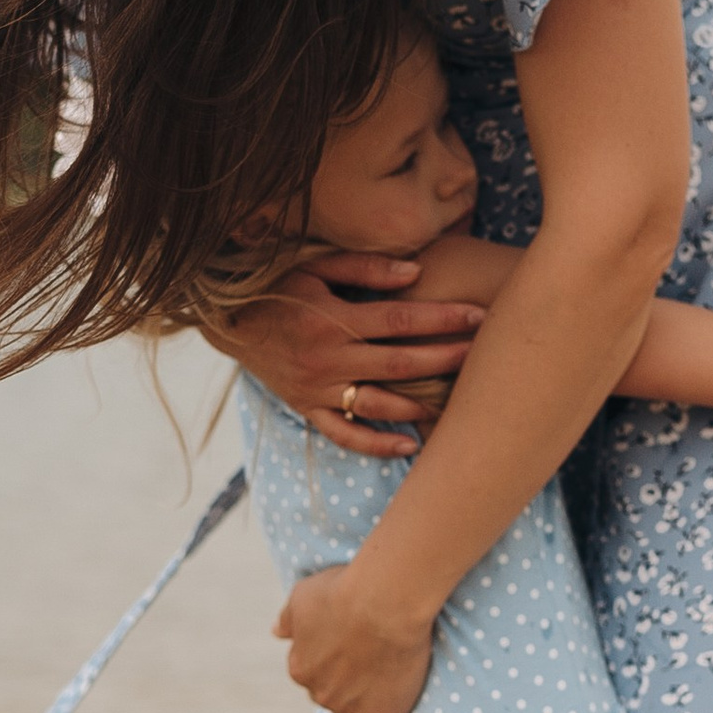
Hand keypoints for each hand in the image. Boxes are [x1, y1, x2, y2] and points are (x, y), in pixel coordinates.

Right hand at [226, 260, 480, 459]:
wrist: (228, 321)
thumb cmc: (279, 286)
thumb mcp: (316, 266)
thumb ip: (366, 268)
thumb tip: (416, 272)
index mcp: (332, 320)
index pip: (400, 320)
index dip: (442, 318)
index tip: (479, 314)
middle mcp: (327, 358)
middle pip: (399, 364)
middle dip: (445, 359)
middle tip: (484, 355)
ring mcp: (317, 389)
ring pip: (378, 404)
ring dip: (421, 405)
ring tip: (459, 402)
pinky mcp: (307, 409)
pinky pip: (344, 434)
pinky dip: (377, 444)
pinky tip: (409, 446)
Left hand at [274, 560, 435, 712]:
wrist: (384, 602)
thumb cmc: (343, 591)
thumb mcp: (303, 596)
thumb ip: (289, 619)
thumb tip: (277, 632)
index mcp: (299, 666)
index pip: (308, 673)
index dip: (328, 661)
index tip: (347, 646)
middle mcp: (319, 693)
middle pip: (327, 697)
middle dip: (342, 684)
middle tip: (367, 661)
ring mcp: (349, 710)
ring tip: (375, 692)